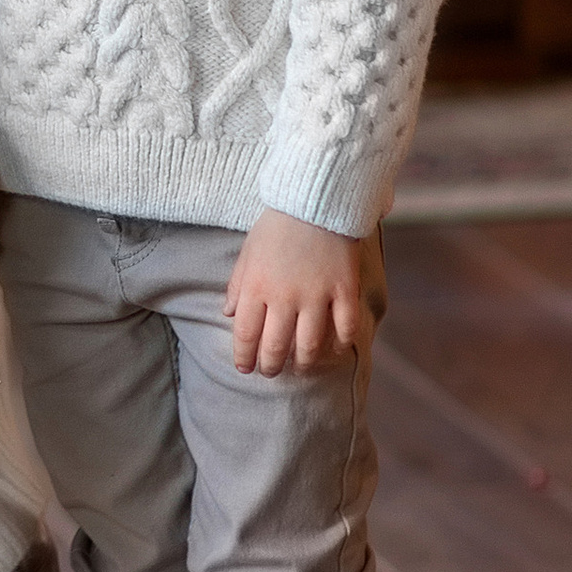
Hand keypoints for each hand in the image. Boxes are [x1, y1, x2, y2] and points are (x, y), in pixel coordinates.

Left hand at [226, 211, 372, 375]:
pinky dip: (339, 344)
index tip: (245, 368)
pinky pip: (344, 328)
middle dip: (271, 367)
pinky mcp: (343, 289)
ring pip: (309, 345)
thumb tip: (227, 313)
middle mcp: (284, 296)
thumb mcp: (247, 253)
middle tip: (271, 373)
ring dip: (304, 364)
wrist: (314, 199)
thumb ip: (237, 285)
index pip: (245, 334)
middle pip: (276, 347)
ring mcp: (316, 295)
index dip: (244, 357)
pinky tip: (333, 350)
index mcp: (255, 286)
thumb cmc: (276, 226)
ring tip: (301, 368)